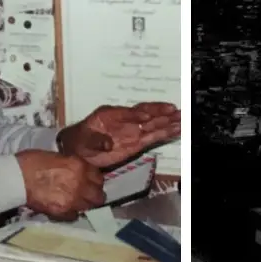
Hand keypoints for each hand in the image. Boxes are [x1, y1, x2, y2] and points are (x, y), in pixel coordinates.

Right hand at [16, 150, 105, 221]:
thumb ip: (74, 166)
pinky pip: (74, 216)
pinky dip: (71, 213)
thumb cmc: (33, 162)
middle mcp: (81, 184)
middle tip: (85, 194)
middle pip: (99, 196)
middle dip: (93, 195)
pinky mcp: (62, 212)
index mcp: (80, 166)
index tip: (89, 182)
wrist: (17, 177)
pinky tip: (64, 208)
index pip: (99, 178)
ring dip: (83, 205)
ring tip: (74, 202)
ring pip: (89, 207)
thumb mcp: (59, 157)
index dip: (94, 180)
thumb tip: (80, 174)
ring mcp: (73, 200)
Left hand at [57, 102, 181, 168]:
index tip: (148, 117)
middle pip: (146, 115)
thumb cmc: (78, 140)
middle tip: (176, 111)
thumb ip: (96, 141)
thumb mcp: (83, 140)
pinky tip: (176, 130)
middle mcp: (124, 120)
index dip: (139, 114)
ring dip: (167, 122)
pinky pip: (152, 137)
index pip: (129, 113)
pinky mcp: (135, 143)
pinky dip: (164, 134)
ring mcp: (131, 131)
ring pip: (153, 125)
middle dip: (161, 114)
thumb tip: (107, 144)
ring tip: (183, 119)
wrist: (77, 150)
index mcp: (110, 115)